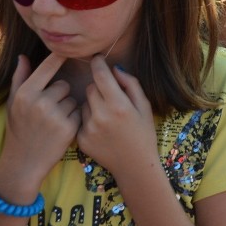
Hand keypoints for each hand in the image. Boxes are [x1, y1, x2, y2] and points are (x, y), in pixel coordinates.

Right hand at [1, 54, 78, 189]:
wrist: (24, 161)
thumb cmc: (19, 128)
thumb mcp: (14, 103)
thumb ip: (20, 78)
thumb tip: (23, 56)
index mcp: (26, 93)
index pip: (48, 67)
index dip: (60, 57)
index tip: (69, 48)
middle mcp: (40, 102)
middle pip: (64, 85)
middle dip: (60, 94)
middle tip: (49, 109)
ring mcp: (55, 115)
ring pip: (73, 99)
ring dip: (68, 107)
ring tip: (54, 120)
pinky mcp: (69, 127)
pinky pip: (79, 112)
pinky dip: (74, 119)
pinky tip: (62, 129)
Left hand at [77, 56, 157, 175]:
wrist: (134, 166)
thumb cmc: (144, 134)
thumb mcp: (145, 106)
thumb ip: (131, 84)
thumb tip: (114, 69)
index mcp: (119, 105)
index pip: (100, 75)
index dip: (97, 64)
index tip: (96, 59)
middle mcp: (101, 115)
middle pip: (90, 88)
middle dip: (99, 87)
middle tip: (111, 96)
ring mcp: (89, 128)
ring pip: (84, 103)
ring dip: (93, 104)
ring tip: (107, 116)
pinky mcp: (81, 139)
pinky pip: (81, 119)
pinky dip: (89, 120)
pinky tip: (102, 129)